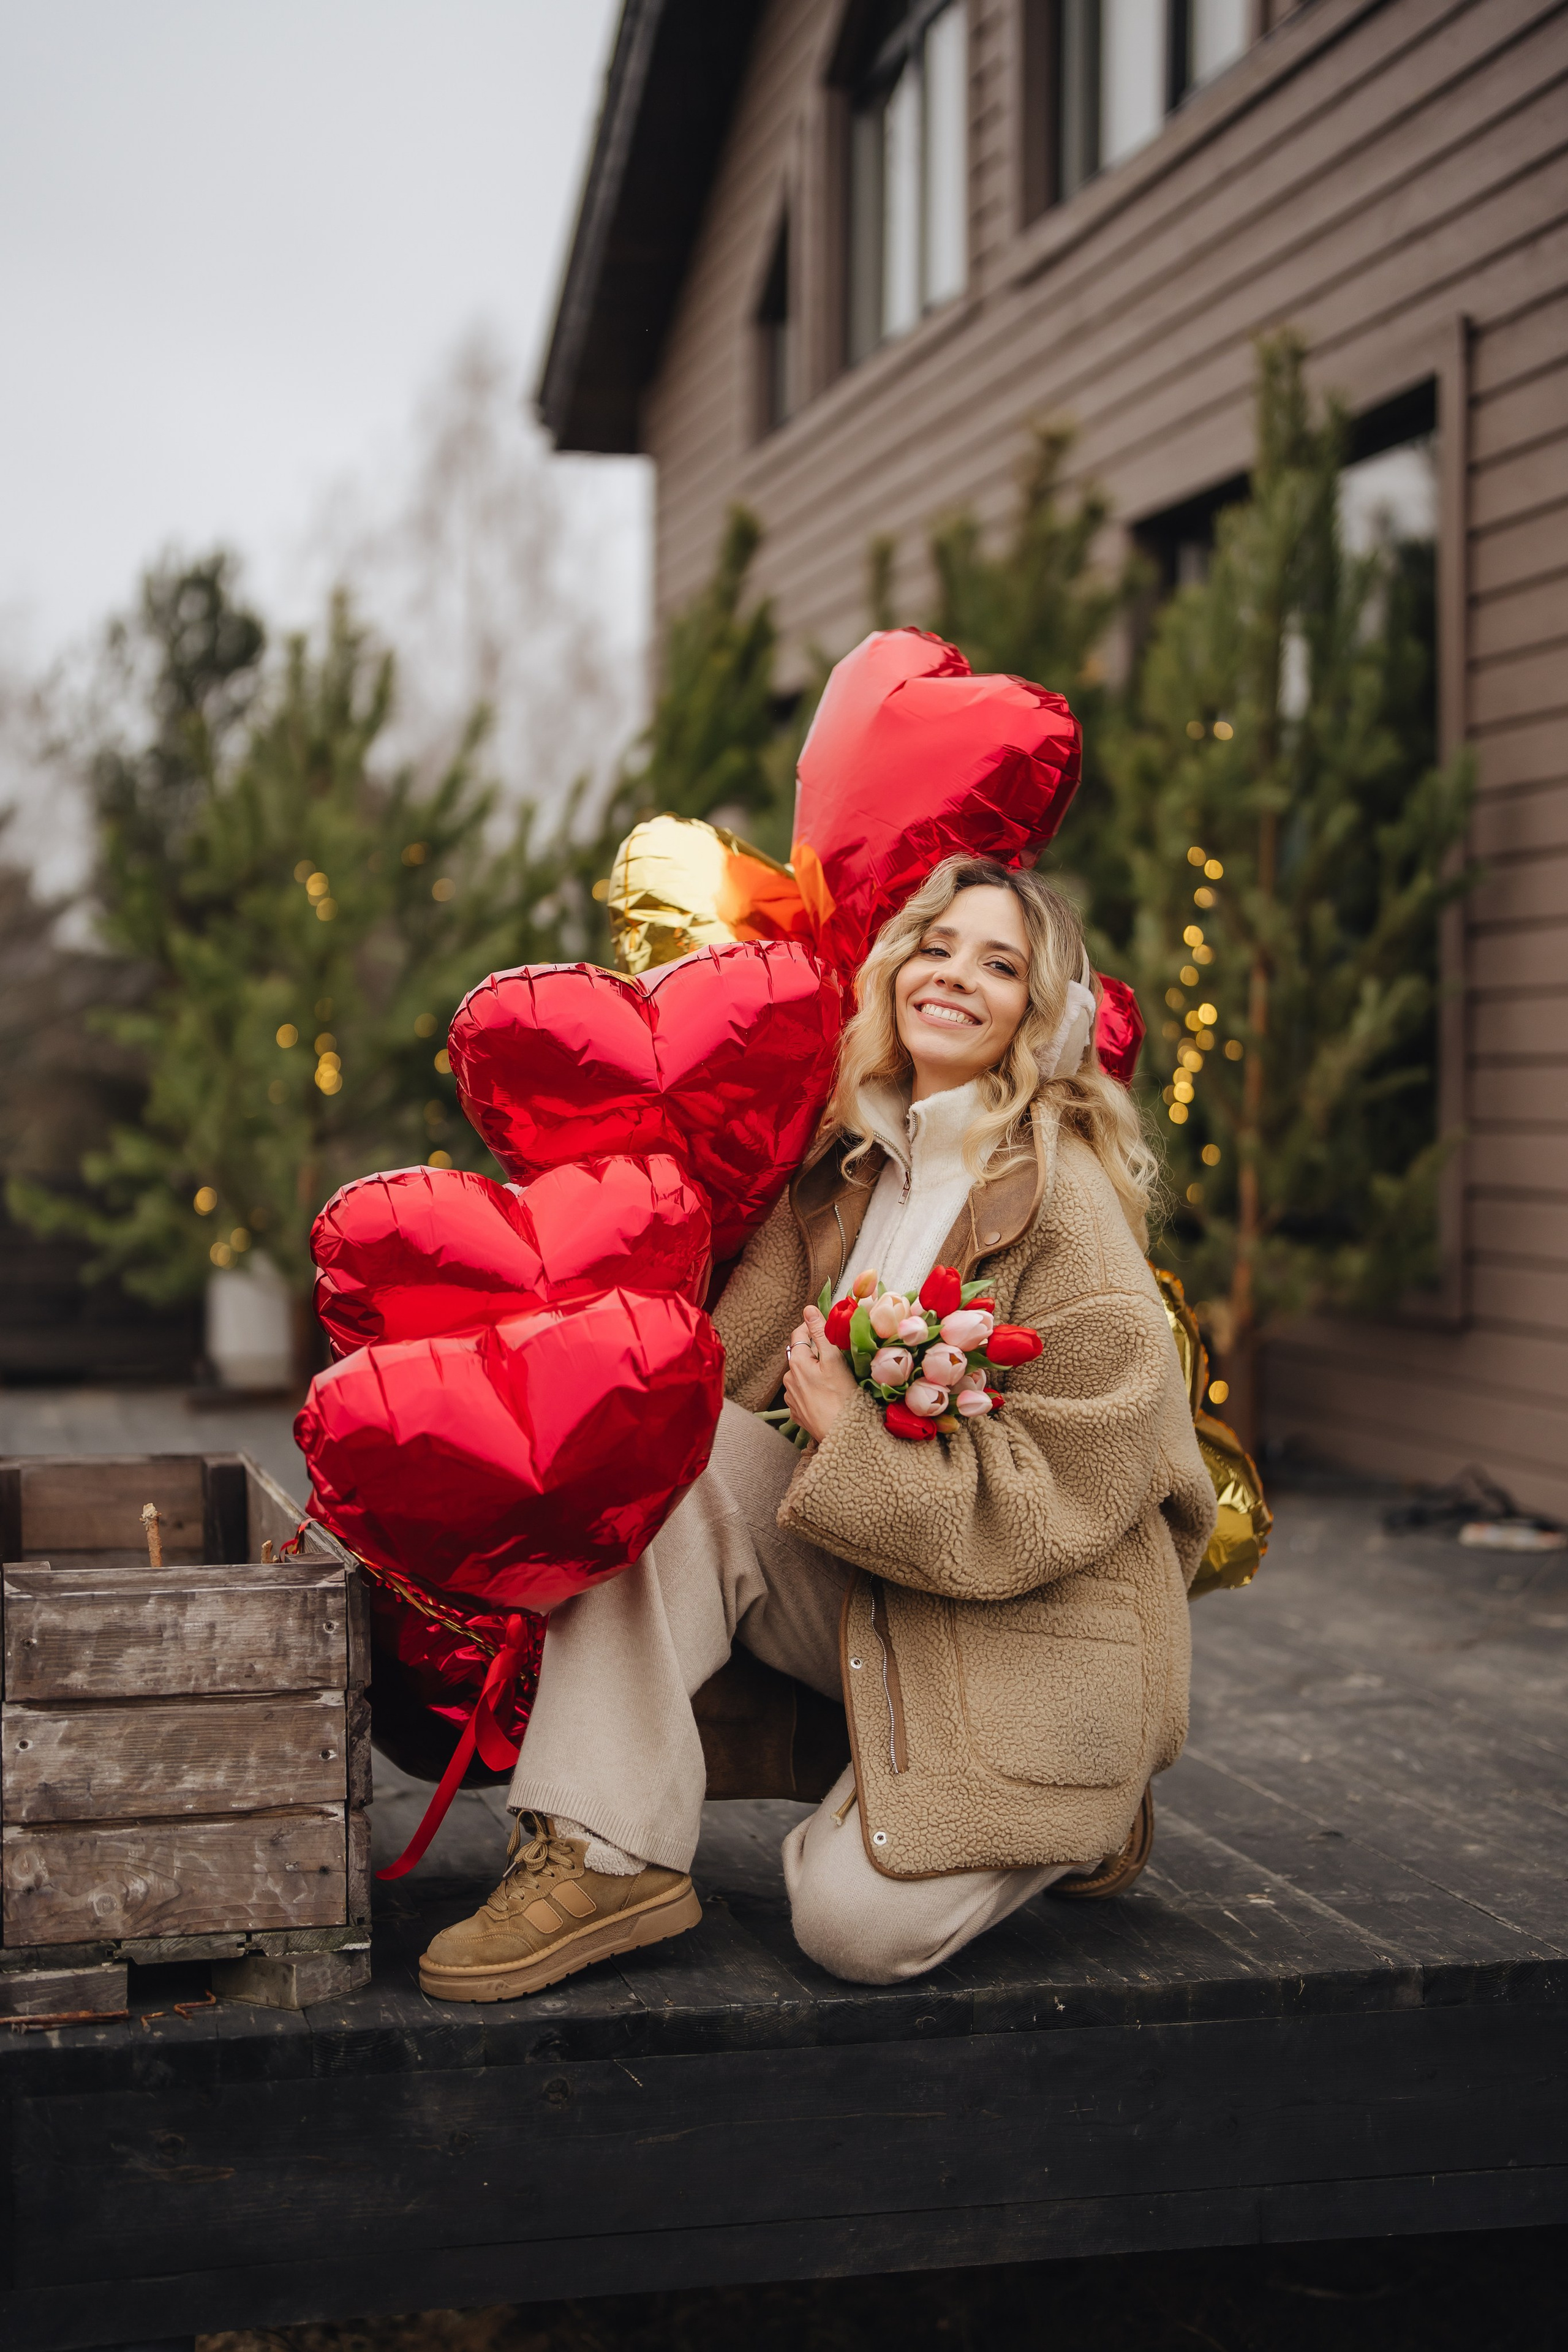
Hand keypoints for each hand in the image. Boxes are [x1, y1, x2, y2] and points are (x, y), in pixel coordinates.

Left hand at [782, 1304, 858, 1444]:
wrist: (842, 1436)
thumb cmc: (842, 1397)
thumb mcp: (834, 1359)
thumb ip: (820, 1333)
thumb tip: (808, 1310)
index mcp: (796, 1363)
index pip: (799, 1334)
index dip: (812, 1327)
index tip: (827, 1328)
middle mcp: (789, 1379)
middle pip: (801, 1355)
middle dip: (815, 1352)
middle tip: (836, 1356)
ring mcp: (792, 1398)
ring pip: (802, 1375)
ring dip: (813, 1372)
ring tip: (834, 1379)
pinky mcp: (798, 1413)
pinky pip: (804, 1393)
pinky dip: (813, 1389)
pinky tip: (828, 1395)